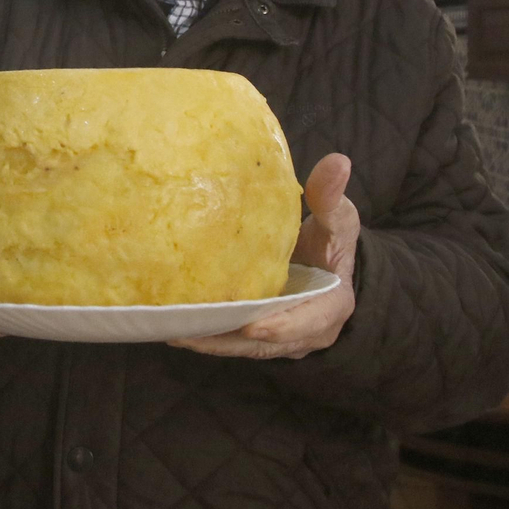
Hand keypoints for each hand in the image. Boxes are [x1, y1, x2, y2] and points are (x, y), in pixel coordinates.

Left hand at [168, 153, 358, 359]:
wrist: (324, 264)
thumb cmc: (330, 240)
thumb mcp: (336, 218)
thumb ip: (331, 196)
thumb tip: (338, 161)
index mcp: (330, 305)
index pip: (309, 321)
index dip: (282, 326)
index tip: (252, 327)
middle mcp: (304, 332)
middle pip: (265, 342)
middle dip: (228, 338)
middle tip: (188, 330)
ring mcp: (279, 340)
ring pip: (241, 347)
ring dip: (207, 341)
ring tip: (170, 330)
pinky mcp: (256, 338)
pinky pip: (229, 341)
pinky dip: (204, 336)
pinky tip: (170, 327)